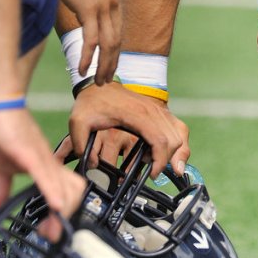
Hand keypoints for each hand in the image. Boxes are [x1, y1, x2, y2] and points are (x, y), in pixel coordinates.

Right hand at [0, 109, 84, 240]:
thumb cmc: (2, 131)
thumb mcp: (1, 169)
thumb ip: (1, 190)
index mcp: (45, 168)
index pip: (66, 192)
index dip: (65, 214)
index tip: (51, 232)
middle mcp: (49, 163)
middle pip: (73, 192)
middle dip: (66, 217)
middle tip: (52, 235)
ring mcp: (41, 157)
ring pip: (64, 185)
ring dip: (61, 210)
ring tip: (53, 228)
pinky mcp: (29, 152)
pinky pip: (45, 173)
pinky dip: (52, 191)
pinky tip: (56, 204)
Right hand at [56, 0, 120, 83]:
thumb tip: (80, 8)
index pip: (118, 31)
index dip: (114, 51)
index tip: (109, 65)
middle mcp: (112, 3)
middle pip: (116, 41)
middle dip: (111, 63)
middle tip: (105, 80)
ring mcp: (103, 6)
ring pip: (107, 45)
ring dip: (102, 66)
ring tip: (96, 81)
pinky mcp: (90, 9)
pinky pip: (91, 40)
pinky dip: (87, 57)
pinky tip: (82, 70)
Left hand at [63, 82, 189, 177]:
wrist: (98, 84)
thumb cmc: (91, 102)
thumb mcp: (78, 122)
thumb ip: (79, 144)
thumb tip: (92, 165)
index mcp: (137, 114)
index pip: (159, 140)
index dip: (159, 160)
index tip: (151, 174)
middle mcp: (152, 111)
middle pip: (173, 140)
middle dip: (168, 161)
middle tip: (153, 173)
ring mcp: (158, 109)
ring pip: (180, 134)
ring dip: (176, 152)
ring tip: (161, 165)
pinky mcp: (159, 111)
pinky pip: (178, 128)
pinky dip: (178, 143)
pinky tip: (168, 154)